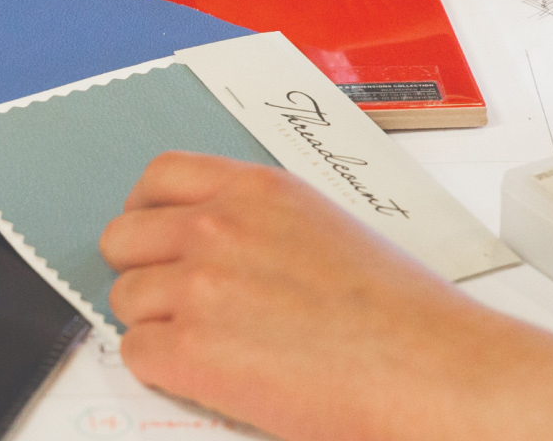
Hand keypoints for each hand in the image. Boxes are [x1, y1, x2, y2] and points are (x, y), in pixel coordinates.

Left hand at [99, 152, 552, 440]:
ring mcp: (199, 287)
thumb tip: (215, 243)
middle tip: (177, 301)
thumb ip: (260, 223)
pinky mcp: (190, 350)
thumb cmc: (401, 314)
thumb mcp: (326, 227)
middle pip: (122, 238)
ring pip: (124, 300)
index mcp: (257, 191)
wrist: (431, 370)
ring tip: (213, 345)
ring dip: (156, 324)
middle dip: (143, 270)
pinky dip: (163, 370)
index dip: (149, 213)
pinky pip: (135, 354)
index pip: (158, 176)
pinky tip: (211, 375)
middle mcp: (218, 227)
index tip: (157, 238)